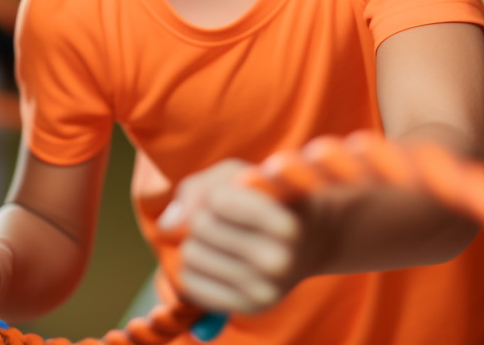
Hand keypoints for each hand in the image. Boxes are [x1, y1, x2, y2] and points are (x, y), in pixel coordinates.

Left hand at [158, 159, 313, 314]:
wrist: (314, 237)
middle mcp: (278, 263)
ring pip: (190, 254)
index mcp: (285, 223)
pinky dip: (196, 266)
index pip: (216, 201)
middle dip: (206, 214)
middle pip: (200, 225)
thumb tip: (169, 226)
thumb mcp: (239, 175)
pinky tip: (220, 259)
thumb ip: (199, 189)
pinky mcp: (248, 308)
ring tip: (228, 236)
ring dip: (199, 240)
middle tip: (232, 217)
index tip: (240, 192)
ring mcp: (264, 291)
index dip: (217, 192)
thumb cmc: (268, 196)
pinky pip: (191, 283)